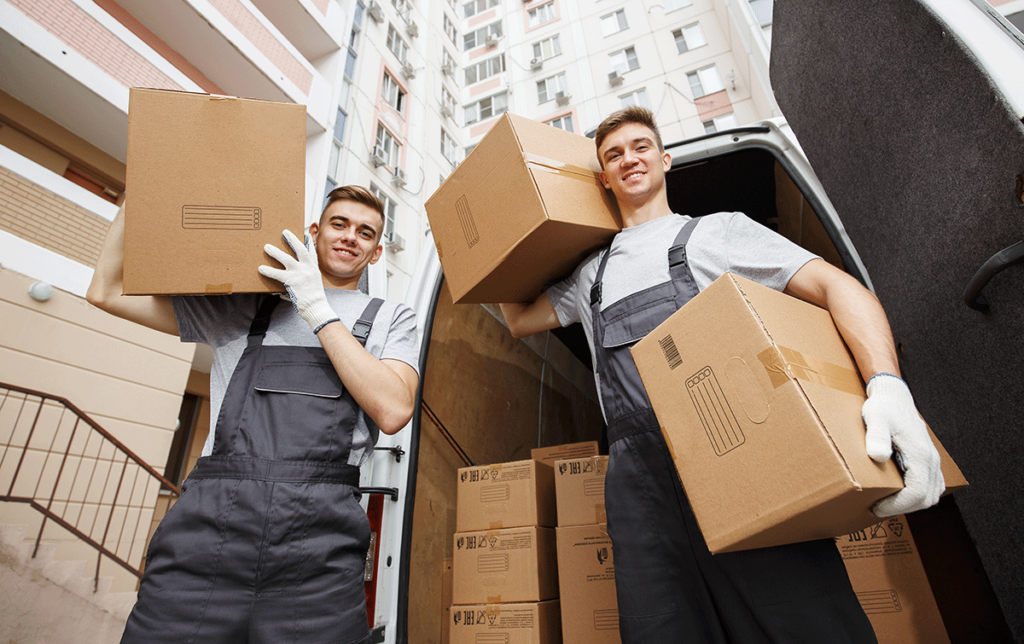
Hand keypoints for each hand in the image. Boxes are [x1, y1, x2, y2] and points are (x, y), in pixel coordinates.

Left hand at [258, 229, 338, 332]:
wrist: (316, 307)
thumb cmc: (314, 300)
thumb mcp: (313, 286)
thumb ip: (303, 280)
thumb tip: (287, 288)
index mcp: (314, 269)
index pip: (312, 253)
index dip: (309, 242)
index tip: (306, 234)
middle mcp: (308, 269)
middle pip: (300, 249)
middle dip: (292, 239)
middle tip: (284, 232)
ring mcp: (300, 274)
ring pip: (286, 259)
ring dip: (276, 252)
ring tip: (267, 247)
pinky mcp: (291, 281)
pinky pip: (277, 274)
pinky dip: (268, 271)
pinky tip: (261, 268)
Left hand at [862, 373, 944, 516]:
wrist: (895, 396)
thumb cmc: (884, 407)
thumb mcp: (875, 418)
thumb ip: (876, 436)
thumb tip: (878, 456)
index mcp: (920, 454)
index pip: (917, 493)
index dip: (897, 506)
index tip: (876, 507)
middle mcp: (931, 460)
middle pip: (926, 498)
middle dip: (902, 508)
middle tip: (878, 508)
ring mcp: (933, 460)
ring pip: (931, 494)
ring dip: (911, 504)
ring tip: (886, 502)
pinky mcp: (929, 459)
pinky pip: (931, 486)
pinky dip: (918, 495)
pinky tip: (898, 493)